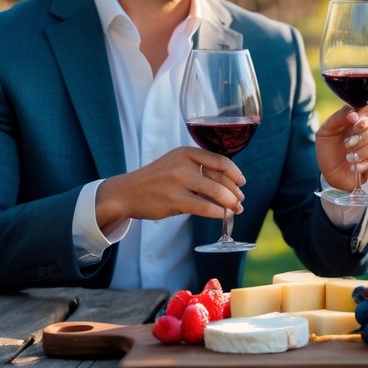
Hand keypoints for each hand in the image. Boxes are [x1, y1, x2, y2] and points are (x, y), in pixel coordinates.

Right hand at [95, 146, 245, 233]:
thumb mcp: (175, 164)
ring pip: (215, 192)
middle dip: (234, 191)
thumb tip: (228, 182)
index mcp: (186, 152)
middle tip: (240, 200)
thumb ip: (198, 168)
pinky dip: (218, 212)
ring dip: (229, 203)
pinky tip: (224, 215)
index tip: (242, 181)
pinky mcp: (174, 201)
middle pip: (220, 178)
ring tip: (236, 209)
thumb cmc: (155, 180)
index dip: (235, 172)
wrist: (126, 192)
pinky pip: (204, 207)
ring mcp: (178, 182)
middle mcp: (183, 164)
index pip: (220, 160)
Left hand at [316, 105, 367, 191]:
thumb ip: (338, 118)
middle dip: (359, 137)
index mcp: (360, 122)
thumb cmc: (328, 150)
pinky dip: (364, 163)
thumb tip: (354, 112)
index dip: (366, 117)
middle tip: (346, 144)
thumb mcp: (326, 131)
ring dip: (360, 152)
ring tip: (348, 158)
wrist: (329, 174)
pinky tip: (355, 167)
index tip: (354, 123)